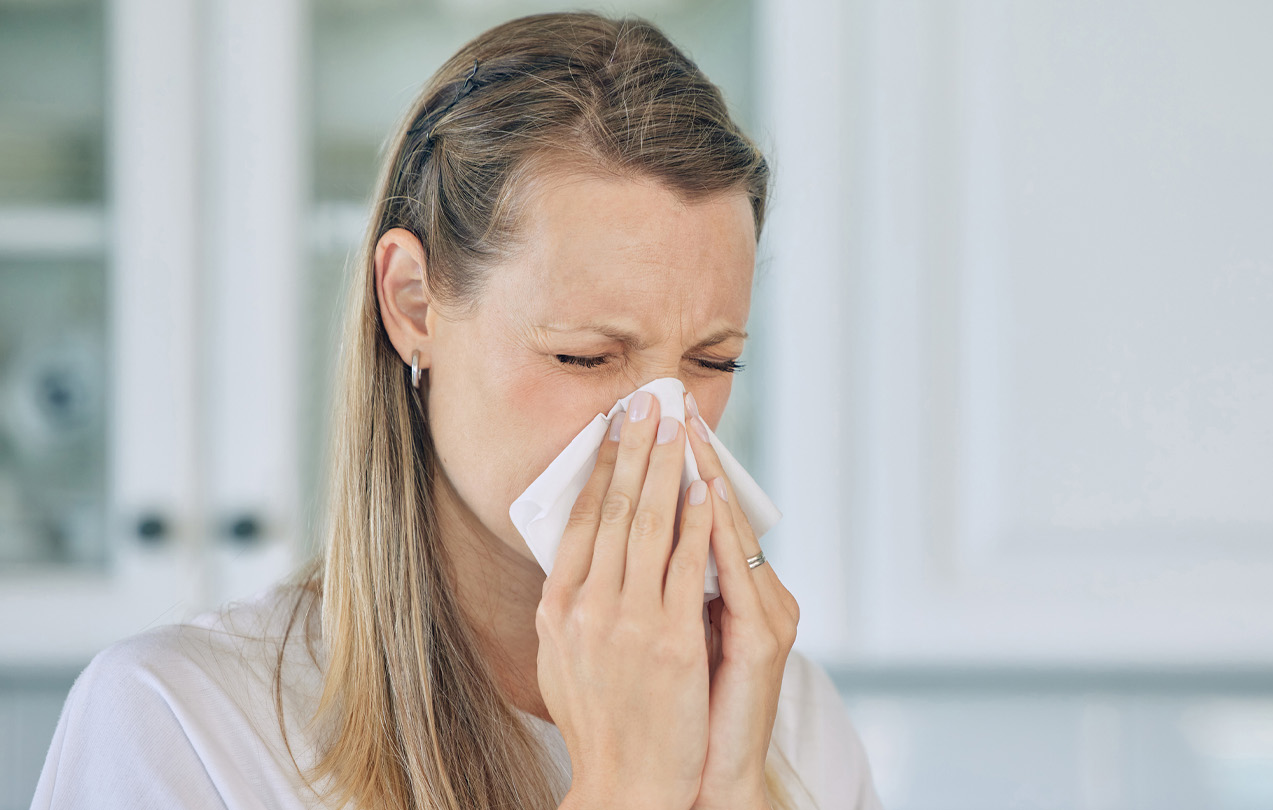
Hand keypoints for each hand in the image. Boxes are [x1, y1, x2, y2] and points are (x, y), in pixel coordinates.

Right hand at [537, 391, 715, 809]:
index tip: (614, 427)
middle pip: (614, 510)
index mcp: (558, 608)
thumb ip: (569, 606)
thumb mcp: (562, 659)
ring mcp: (630, 622)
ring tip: (678, 425)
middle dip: (635, 449)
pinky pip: (688, 565)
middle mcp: (587, 607)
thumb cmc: (599, 723)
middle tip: (647, 401)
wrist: (625, 783)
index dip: (600, 467)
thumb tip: (575, 559)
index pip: (580, 520)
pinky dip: (696, 522)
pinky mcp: (673, 639)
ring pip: (650, 526)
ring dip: (667, 468)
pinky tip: (704, 489)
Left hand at [683, 393, 799, 809]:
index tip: (652, 421)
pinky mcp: (763, 639)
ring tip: (683, 432)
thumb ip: (663, 592)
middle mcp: (757, 598)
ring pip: (732, 532)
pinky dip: (718, 533)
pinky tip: (702, 498)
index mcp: (732, 597)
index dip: (676, 468)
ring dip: (705, 477)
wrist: (698, 780)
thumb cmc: (680, 716)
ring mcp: (764, 616)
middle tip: (667, 403)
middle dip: (688, 456)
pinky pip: (736, 573)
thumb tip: (622, 543)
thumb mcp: (669, 643)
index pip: (700, 517)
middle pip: (719, 512)